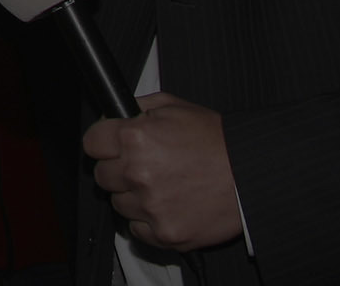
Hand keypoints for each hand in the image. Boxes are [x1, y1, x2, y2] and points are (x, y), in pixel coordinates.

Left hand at [83, 92, 241, 252]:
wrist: (248, 174)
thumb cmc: (215, 139)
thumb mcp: (174, 106)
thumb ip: (138, 107)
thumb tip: (113, 116)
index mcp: (136, 138)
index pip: (91, 143)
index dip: (102, 141)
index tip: (109, 144)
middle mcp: (138, 173)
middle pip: (101, 175)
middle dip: (117, 167)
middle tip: (141, 163)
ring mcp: (150, 207)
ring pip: (118, 204)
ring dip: (132, 195)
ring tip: (161, 183)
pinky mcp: (163, 234)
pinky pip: (136, 229)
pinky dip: (147, 219)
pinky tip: (167, 203)